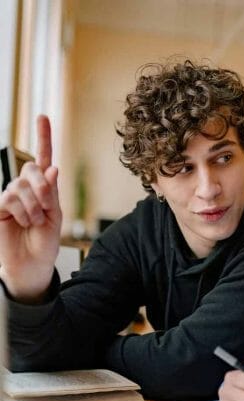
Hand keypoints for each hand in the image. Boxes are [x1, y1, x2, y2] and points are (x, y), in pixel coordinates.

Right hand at [0, 115, 61, 301]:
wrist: (32, 263)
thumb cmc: (45, 241)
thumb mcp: (55, 216)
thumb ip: (51, 192)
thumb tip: (52, 166)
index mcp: (44, 188)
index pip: (43, 158)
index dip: (43, 138)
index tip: (43, 116)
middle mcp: (26, 187)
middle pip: (32, 169)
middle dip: (43, 189)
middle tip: (45, 211)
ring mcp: (11, 195)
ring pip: (21, 186)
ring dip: (33, 207)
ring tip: (33, 223)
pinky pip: (10, 198)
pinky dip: (21, 211)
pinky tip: (22, 222)